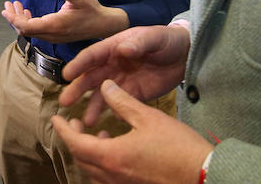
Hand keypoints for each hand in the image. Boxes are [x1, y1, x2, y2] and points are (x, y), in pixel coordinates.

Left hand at [2, 0, 128, 42]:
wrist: (104, 25)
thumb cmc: (92, 10)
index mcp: (56, 25)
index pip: (27, 27)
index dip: (14, 20)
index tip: (6, 9)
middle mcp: (52, 34)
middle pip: (25, 30)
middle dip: (14, 18)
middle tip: (8, 4)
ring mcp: (54, 37)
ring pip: (30, 32)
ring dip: (20, 19)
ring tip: (15, 5)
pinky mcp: (56, 36)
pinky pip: (37, 31)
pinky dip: (28, 22)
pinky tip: (28, 12)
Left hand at [52, 81, 211, 183]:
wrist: (204, 175)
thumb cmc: (177, 146)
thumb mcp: (147, 117)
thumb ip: (121, 100)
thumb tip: (105, 85)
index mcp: (111, 156)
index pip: (75, 142)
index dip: (63, 128)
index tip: (56, 117)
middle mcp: (112, 175)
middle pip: (81, 158)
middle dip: (74, 138)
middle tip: (74, 121)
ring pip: (94, 169)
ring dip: (89, 150)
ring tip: (98, 130)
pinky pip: (108, 177)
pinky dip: (104, 161)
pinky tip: (117, 147)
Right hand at [60, 25, 189, 125]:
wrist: (186, 55)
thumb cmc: (166, 40)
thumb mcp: (154, 37)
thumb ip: (139, 43)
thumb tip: (123, 50)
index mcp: (113, 47)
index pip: (92, 56)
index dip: (79, 64)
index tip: (66, 74)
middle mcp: (112, 65)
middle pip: (91, 78)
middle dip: (77, 89)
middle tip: (65, 103)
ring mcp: (122, 82)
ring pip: (102, 95)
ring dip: (93, 107)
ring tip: (85, 122)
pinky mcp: (134, 95)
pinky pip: (120, 106)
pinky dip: (112, 114)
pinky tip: (107, 125)